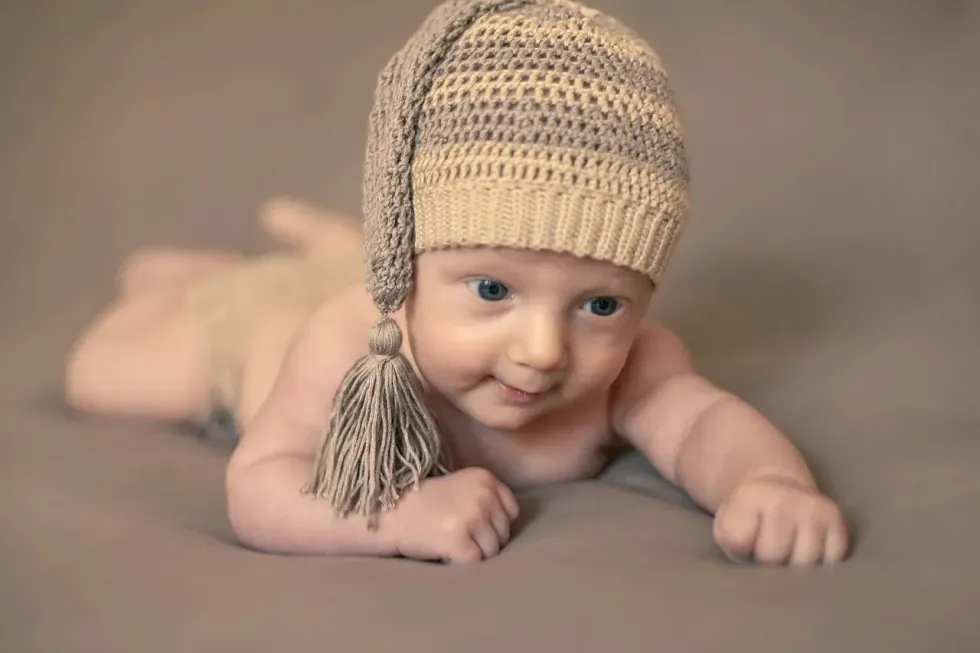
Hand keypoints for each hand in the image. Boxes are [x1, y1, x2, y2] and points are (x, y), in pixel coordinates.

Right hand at [385, 467, 519, 563]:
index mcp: (486, 479)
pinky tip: (445, 551)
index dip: (495, 524)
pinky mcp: (460, 540)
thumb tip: (509, 528)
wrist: (392, 511)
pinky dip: (461, 562)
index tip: (475, 526)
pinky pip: (475, 562)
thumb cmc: (426, 502)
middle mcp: (483, 495)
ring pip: (492, 551)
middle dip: (485, 541)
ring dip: (474, 553)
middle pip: (503, 534)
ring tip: (451, 543)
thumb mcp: (462, 487)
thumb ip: (487, 498)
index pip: (511, 512)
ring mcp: (472, 517)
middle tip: (459, 536)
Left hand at [713, 472, 848, 566]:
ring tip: (788, 549)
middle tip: (767, 547)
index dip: (740, 547)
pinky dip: (818, 564)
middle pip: (773, 556)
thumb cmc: (749, 520)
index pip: (740, 540)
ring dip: (794, 565)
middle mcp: (787, 497)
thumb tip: (764, 578)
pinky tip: (807, 550)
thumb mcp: (726, 527)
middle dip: (767, 560)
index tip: (743, 537)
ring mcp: (816, 509)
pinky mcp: (837, 522)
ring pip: (804, 564)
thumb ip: (734, 544)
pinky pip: (830, 563)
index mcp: (752, 494)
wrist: (779, 490)